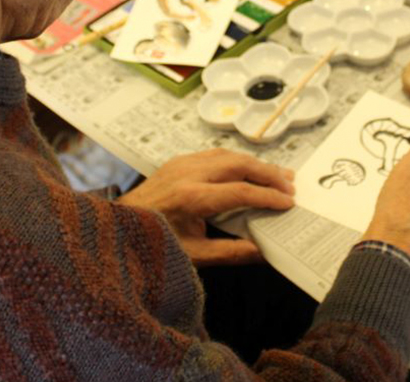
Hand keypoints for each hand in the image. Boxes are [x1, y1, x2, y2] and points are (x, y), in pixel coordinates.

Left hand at [118, 149, 295, 266]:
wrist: (119, 227)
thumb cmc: (153, 243)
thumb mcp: (193, 255)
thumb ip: (231, 252)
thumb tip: (265, 252)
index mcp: (192, 198)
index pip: (241, 192)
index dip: (268, 197)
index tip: (288, 203)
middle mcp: (187, 174)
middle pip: (238, 165)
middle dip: (268, 173)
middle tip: (290, 185)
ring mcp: (181, 163)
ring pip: (228, 155)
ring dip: (255, 164)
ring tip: (278, 174)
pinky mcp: (178, 161)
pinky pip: (214, 154)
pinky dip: (237, 160)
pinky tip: (250, 169)